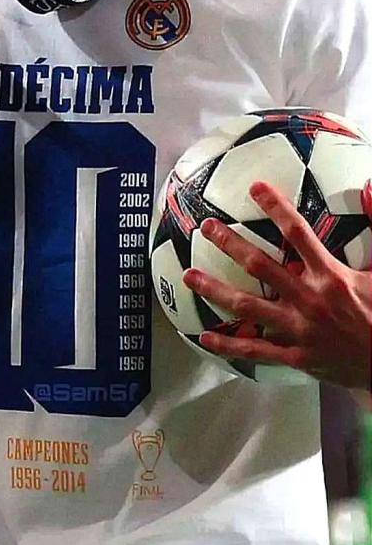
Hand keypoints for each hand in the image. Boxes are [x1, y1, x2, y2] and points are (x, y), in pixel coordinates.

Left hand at [182, 180, 371, 387]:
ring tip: (190, 277)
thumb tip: (371, 187)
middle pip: (260, 266)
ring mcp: (298, 330)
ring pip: (248, 307)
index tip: (256, 188)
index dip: (276, 207)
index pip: (298, 232)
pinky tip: (205, 336)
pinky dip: (229, 344)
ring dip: (216, 290)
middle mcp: (309, 300)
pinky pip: (255, 350)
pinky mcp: (294, 357)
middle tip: (207, 228)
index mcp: (331, 276)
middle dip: (230, 244)